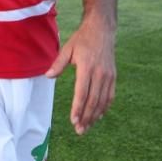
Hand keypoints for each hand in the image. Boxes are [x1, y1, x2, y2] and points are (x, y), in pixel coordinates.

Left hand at [45, 17, 115, 134]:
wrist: (102, 29)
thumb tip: (48, 76)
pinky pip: (110, 96)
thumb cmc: (82, 39)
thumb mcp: (67, 48)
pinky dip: (105, 107)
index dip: (78, 108)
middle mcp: (100, 73)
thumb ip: (58, 64)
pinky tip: (98, 116)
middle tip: (79, 130)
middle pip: (93, 100)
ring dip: (95, 116)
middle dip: (86, 117)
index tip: (74, 120)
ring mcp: (108, 75)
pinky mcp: (113, 76)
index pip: (82, 92)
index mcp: (87, 67)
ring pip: (102, 101)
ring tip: (87, 127)